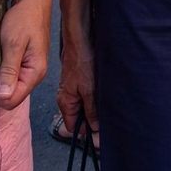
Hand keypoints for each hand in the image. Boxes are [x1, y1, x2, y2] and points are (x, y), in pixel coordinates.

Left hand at [0, 0, 49, 109]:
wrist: (31, 1)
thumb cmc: (24, 19)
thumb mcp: (13, 43)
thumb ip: (9, 71)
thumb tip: (3, 97)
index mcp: (35, 72)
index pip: (12, 101)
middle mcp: (33, 75)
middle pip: (9, 97)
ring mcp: (28, 70)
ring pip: (6, 88)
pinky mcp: (22, 65)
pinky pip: (7, 78)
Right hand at [58, 23, 99, 139]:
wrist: (80, 41)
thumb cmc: (82, 62)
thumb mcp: (89, 89)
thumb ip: (91, 110)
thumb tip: (94, 127)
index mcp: (65, 102)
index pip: (73, 127)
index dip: (86, 130)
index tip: (99, 129)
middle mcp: (66, 98)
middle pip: (79, 117)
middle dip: (92, 117)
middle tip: (105, 113)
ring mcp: (72, 90)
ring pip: (84, 106)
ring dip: (94, 106)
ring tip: (104, 100)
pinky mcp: (78, 82)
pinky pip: (86, 95)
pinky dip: (94, 96)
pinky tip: (102, 91)